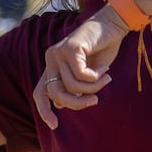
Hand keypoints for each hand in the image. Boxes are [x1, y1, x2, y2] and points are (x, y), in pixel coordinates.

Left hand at [32, 9, 126, 129]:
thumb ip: (73, 88)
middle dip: (77, 103)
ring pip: (72, 86)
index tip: (54, 126)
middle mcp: (51, 59)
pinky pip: (81, 75)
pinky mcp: (69, 48)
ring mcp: (57, 53)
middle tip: (95, 100)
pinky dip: (96, 77)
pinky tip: (105, 69)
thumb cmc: (101, 50)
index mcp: (53, 67)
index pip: (40, 93)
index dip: (44, 111)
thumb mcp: (86, 75)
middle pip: (56, 94)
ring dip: (93, 87)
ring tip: (105, 78)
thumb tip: (61, 105)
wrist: (111, 25)